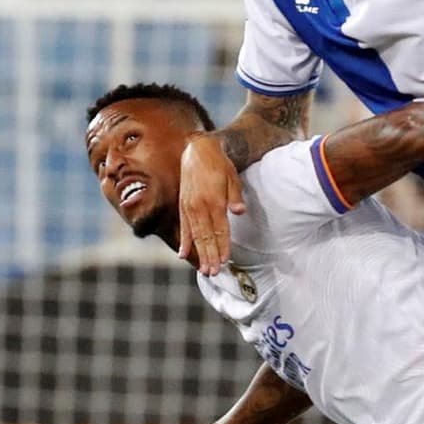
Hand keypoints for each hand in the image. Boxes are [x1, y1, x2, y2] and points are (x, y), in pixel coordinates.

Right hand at [179, 131, 245, 274]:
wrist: (198, 150)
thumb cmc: (219, 165)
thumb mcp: (232, 177)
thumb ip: (235, 196)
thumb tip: (240, 212)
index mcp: (213, 201)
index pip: (220, 229)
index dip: (222, 246)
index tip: (225, 261)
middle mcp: (199, 206)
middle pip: (206, 237)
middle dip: (211, 256)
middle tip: (214, 273)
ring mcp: (189, 207)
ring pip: (195, 236)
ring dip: (199, 254)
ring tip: (204, 270)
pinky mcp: (183, 206)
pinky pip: (183, 228)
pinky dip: (184, 242)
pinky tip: (183, 255)